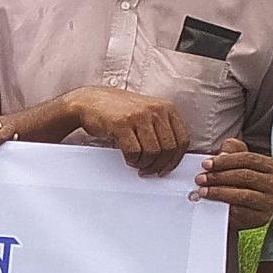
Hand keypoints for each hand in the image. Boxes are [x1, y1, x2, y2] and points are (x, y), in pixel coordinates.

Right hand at [70, 86, 189, 174]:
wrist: (90, 102)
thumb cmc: (118, 111)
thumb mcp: (146, 113)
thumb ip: (161, 129)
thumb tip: (171, 156)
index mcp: (166, 108)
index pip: (182, 140)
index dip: (175, 160)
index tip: (166, 169)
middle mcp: (156, 110)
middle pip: (169, 148)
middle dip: (158, 165)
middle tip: (148, 171)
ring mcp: (139, 116)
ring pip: (152, 152)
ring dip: (144, 164)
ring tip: (136, 163)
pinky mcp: (122, 123)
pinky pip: (134, 151)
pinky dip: (132, 160)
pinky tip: (128, 158)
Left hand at [194, 139, 272, 230]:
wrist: (244, 209)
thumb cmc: (240, 182)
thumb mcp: (237, 163)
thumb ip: (233, 151)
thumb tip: (224, 150)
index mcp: (272, 166)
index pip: (248, 159)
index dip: (225, 160)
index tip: (206, 164)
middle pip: (245, 176)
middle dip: (219, 177)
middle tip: (200, 179)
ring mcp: (269, 202)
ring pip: (243, 195)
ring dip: (219, 192)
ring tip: (203, 191)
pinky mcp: (261, 218)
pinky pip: (241, 212)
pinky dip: (224, 207)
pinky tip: (212, 204)